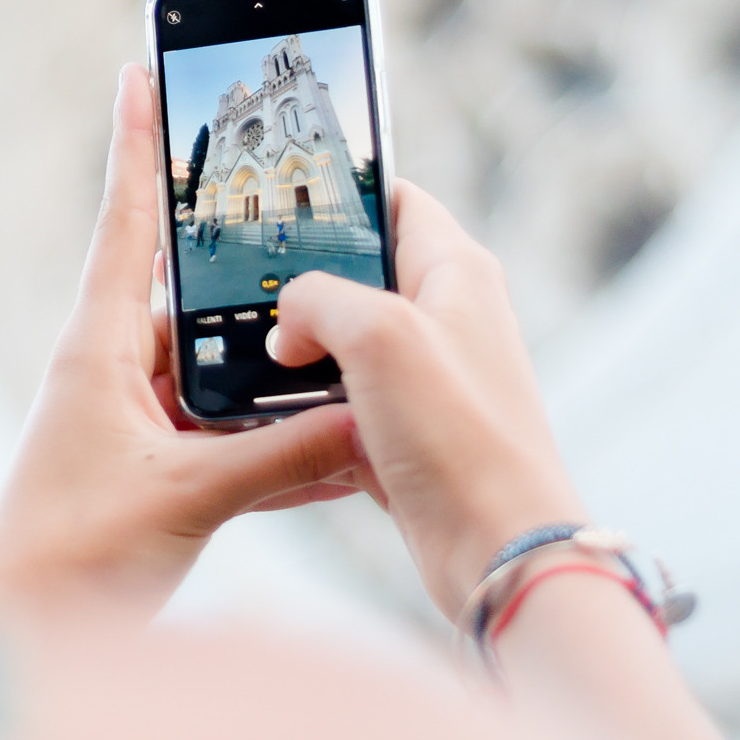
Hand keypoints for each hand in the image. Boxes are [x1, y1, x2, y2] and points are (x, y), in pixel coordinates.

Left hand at [0, 64, 364, 618]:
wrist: (19, 641)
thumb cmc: (68, 563)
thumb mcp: (185, 500)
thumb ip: (279, 459)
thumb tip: (363, 420)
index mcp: (98, 351)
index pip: (127, 224)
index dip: (138, 144)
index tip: (142, 68)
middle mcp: (114, 372)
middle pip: (192, 292)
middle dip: (248, 266)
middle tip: (301, 210)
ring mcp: (134, 422)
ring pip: (223, 369)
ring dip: (277, 369)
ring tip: (347, 348)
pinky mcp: (153, 470)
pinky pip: (228, 434)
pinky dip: (277, 439)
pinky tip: (339, 446)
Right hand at [265, 184, 582, 614]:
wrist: (496, 547)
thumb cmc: (460, 435)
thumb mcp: (377, 335)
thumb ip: (316, 301)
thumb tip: (286, 325)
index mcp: (456, 271)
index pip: (396, 200)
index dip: (342, 193)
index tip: (282, 196)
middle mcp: (448, 317)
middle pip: (362, 271)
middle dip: (304, 277)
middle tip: (244, 279)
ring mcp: (429, 376)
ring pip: (346, 339)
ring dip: (301, 346)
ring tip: (247, 347)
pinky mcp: (411, 431)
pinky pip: (346, 398)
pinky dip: (311, 402)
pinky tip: (274, 410)